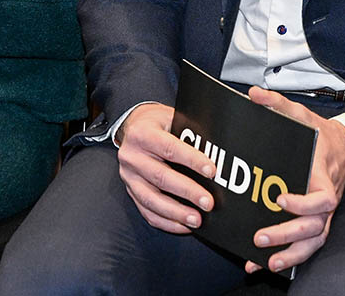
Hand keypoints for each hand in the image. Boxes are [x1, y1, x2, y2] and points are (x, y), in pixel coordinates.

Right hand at [117, 103, 216, 233]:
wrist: (133, 127)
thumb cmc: (157, 123)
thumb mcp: (170, 118)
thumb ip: (187, 132)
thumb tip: (215, 149)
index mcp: (142, 134)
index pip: (169, 148)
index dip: (191, 160)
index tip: (211, 171)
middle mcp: (132, 156)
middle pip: (161, 177)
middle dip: (187, 191)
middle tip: (208, 202)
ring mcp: (129, 176)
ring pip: (152, 199)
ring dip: (177, 212)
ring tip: (197, 220)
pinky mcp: (130, 191)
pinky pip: (147, 212)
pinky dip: (166, 222)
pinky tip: (183, 225)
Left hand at [245, 87, 344, 274]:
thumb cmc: (321, 134)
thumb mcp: (301, 114)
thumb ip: (277, 104)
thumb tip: (253, 94)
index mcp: (323, 177)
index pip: (321, 200)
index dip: (303, 204)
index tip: (280, 200)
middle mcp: (325, 200)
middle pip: (313, 228)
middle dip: (287, 236)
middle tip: (261, 238)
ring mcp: (323, 214)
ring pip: (313, 242)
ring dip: (291, 254)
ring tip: (266, 262)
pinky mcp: (317, 220)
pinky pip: (308, 243)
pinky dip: (292, 257)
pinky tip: (268, 264)